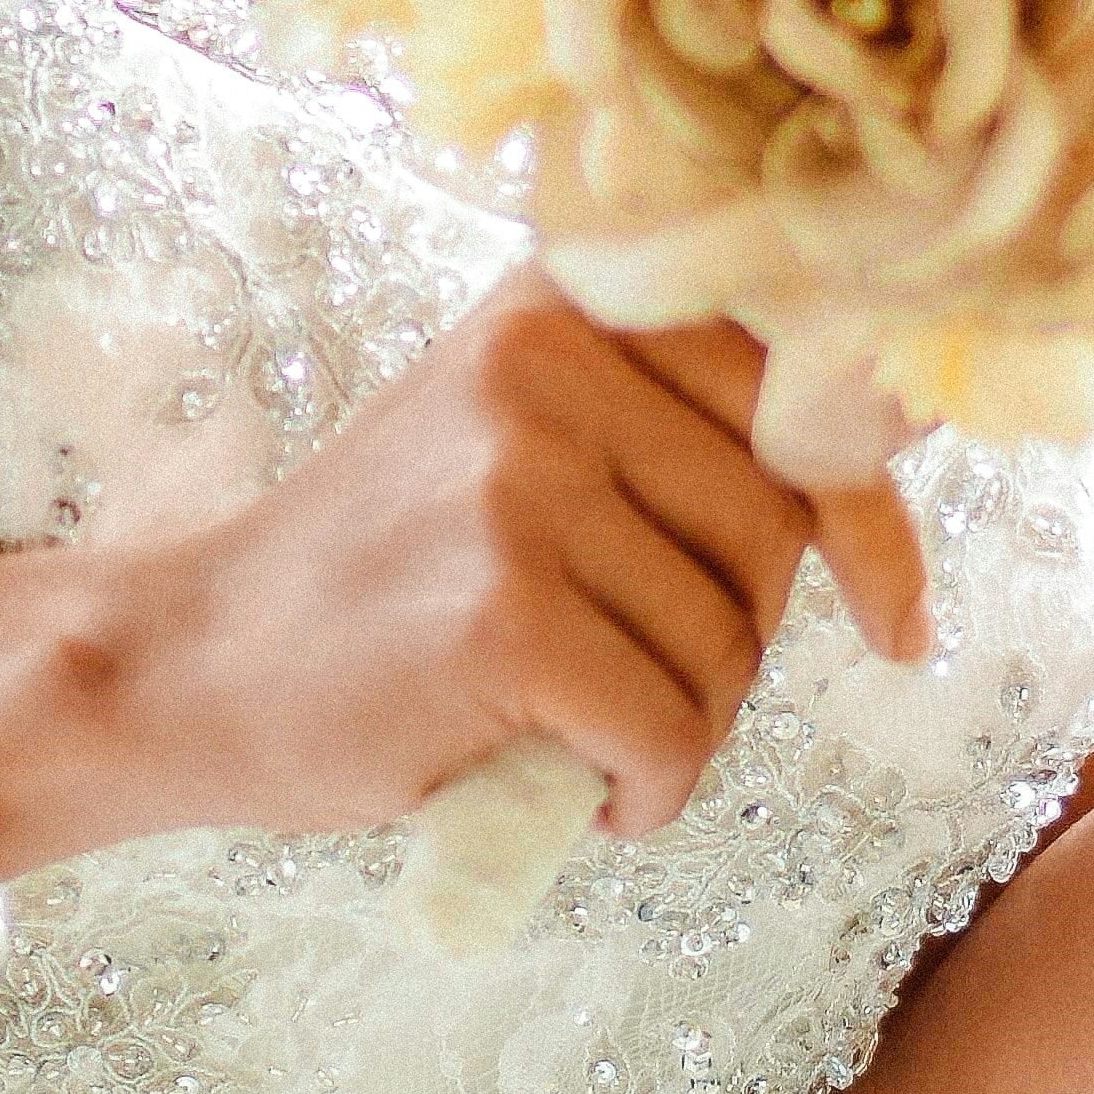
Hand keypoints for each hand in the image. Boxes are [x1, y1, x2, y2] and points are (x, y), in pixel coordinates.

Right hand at [144, 268, 930, 844]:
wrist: (200, 657)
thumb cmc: (393, 566)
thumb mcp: (520, 426)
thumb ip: (671, 415)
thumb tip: (884, 449)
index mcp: (569, 297)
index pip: (798, 385)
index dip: (868, 511)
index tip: (894, 613)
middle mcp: (551, 359)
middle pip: (774, 530)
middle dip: (739, 640)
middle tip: (638, 682)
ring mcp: (522, 480)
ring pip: (729, 642)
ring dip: (687, 726)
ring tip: (590, 734)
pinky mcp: (502, 609)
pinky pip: (670, 731)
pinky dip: (649, 793)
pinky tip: (585, 796)